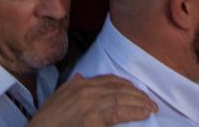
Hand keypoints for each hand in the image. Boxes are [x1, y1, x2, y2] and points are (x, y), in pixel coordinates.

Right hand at [25, 75, 155, 126]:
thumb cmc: (47, 120)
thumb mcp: (57, 97)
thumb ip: (70, 86)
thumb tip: (80, 77)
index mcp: (79, 85)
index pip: (109, 80)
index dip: (126, 86)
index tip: (137, 92)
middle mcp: (86, 90)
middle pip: (119, 88)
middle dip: (137, 95)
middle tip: (150, 101)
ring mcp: (90, 104)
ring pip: (122, 99)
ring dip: (140, 103)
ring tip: (151, 108)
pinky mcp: (92, 120)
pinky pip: (118, 112)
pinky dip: (134, 112)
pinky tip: (144, 114)